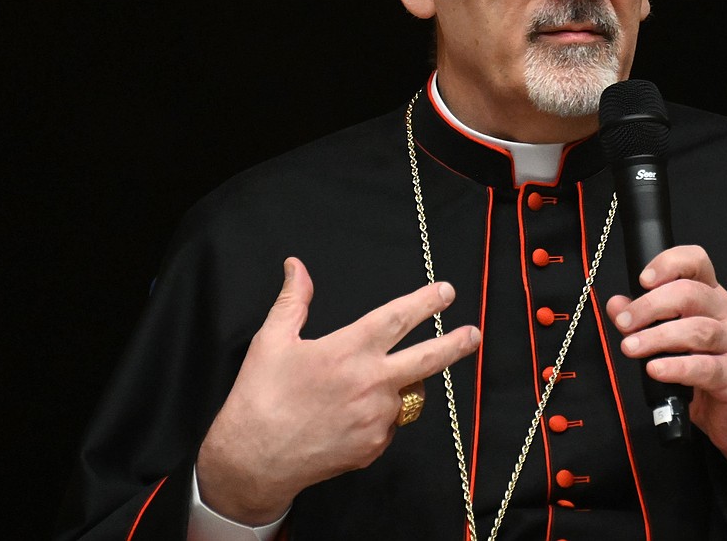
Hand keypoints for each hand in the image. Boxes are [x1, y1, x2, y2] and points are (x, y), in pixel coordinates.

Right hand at [196, 257, 479, 524]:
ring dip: (401, 385)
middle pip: (427, 359)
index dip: (426, 302)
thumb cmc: (260, 397)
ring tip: (366, 387)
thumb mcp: (272, 340)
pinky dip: (379, 416)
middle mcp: (370, 383)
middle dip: (455, 344)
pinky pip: (389, 424)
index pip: (398, 318)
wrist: (253, 460)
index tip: (447, 292)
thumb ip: (294, 300)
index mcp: (349, 351)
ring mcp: (376, 418)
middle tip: (474, 334)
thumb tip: (297, 267)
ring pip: (406, 394)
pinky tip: (350, 416)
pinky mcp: (373, 446)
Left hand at [606, 245, 726, 484]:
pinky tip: (655, 369)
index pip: (697, 262)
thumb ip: (644, 320)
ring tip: (630, 347)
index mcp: (712, 297)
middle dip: (650, 306)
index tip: (642, 279)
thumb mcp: (672, 340)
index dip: (669, 264)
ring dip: (657, 337)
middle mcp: (726, 314)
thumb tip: (616, 304)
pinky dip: (676, 367)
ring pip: (697, 330)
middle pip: (690, 294)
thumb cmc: (706, 370)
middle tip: (624, 323)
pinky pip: (705, 368)